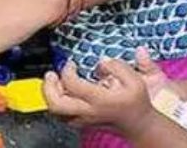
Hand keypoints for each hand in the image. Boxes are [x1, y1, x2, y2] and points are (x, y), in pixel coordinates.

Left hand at [43, 53, 158, 136]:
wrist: (138, 124)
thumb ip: (117, 67)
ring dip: (50, 95)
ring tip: (54, 82)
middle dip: (48, 87)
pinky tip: (62, 91)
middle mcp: (88, 111)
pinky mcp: (81, 122)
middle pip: (56, 105)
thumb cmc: (135, 101)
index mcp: (100, 100)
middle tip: (50, 74)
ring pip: (56, 112)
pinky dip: (56, 102)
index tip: (71, 64)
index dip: (67, 71)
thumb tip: (101, 62)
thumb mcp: (135, 80)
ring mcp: (83, 119)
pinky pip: (61, 115)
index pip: (73, 86)